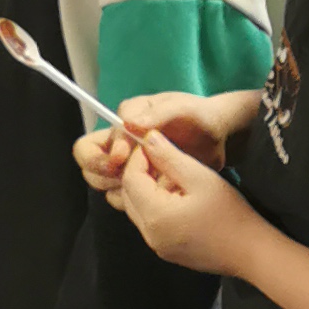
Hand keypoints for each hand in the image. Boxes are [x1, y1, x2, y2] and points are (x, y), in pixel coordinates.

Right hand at [74, 87, 256, 188]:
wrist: (220, 137)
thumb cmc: (200, 115)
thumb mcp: (182, 108)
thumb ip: (157, 114)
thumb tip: (129, 124)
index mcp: (124, 121)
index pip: (91, 143)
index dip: (103, 155)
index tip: (122, 158)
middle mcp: (121, 143)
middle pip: (88, 164)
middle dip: (101, 174)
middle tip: (126, 178)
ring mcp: (130, 164)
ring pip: (102, 183)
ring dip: (117, 188)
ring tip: (145, 187)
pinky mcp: (142, 182)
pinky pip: (123, 197)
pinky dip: (134, 199)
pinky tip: (155, 196)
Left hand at [109, 128, 258, 274]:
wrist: (250, 251)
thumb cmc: (230, 213)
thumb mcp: (200, 177)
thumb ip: (170, 157)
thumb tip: (148, 138)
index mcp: (155, 216)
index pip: (130, 180)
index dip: (137, 158)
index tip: (152, 144)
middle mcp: (149, 235)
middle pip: (128, 196)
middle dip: (139, 173)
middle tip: (160, 156)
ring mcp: (157, 246)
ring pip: (137, 210)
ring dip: (146, 189)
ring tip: (171, 174)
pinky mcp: (166, 250)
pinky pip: (149, 223)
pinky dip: (155, 205)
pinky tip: (177, 195)